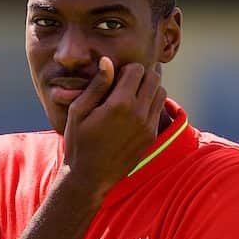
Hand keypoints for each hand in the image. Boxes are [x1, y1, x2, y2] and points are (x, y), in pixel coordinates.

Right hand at [63, 57, 167, 195]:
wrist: (89, 177)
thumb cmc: (78, 142)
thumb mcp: (78, 111)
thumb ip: (97, 85)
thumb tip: (108, 61)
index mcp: (119, 104)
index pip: (137, 70)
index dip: (126, 69)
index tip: (115, 77)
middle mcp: (138, 114)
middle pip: (154, 78)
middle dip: (141, 75)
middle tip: (126, 82)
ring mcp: (148, 127)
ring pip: (161, 93)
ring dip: (149, 89)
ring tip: (132, 95)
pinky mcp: (151, 137)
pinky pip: (158, 111)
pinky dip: (150, 105)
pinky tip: (134, 111)